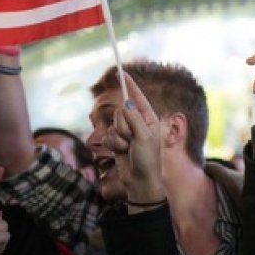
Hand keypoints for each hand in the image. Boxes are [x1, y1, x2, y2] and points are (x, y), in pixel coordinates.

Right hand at [105, 74, 165, 205]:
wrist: (140, 182)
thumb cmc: (148, 160)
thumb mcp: (144, 136)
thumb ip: (134, 118)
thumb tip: (125, 105)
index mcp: (148, 119)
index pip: (137, 97)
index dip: (129, 84)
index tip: (120, 71)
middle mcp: (137, 123)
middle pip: (120, 113)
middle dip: (123, 127)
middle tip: (132, 140)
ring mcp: (126, 133)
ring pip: (112, 126)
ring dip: (118, 139)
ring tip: (128, 149)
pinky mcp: (117, 142)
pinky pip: (107, 137)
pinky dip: (113, 146)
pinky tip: (121, 154)